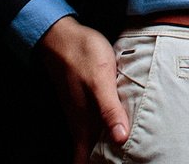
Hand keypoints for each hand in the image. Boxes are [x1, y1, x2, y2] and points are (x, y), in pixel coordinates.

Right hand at [34, 14, 129, 162]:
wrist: (62, 37)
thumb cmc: (82, 55)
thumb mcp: (100, 80)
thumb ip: (109, 109)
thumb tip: (120, 139)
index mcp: (83, 122)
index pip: (83, 159)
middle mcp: (80, 121)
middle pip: (89, 153)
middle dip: (102, 161)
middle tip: (126, 163)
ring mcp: (80, 111)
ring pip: (91, 140)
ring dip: (102, 150)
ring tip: (122, 156)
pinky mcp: (84, 100)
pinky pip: (94, 124)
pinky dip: (104, 132)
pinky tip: (117, 129)